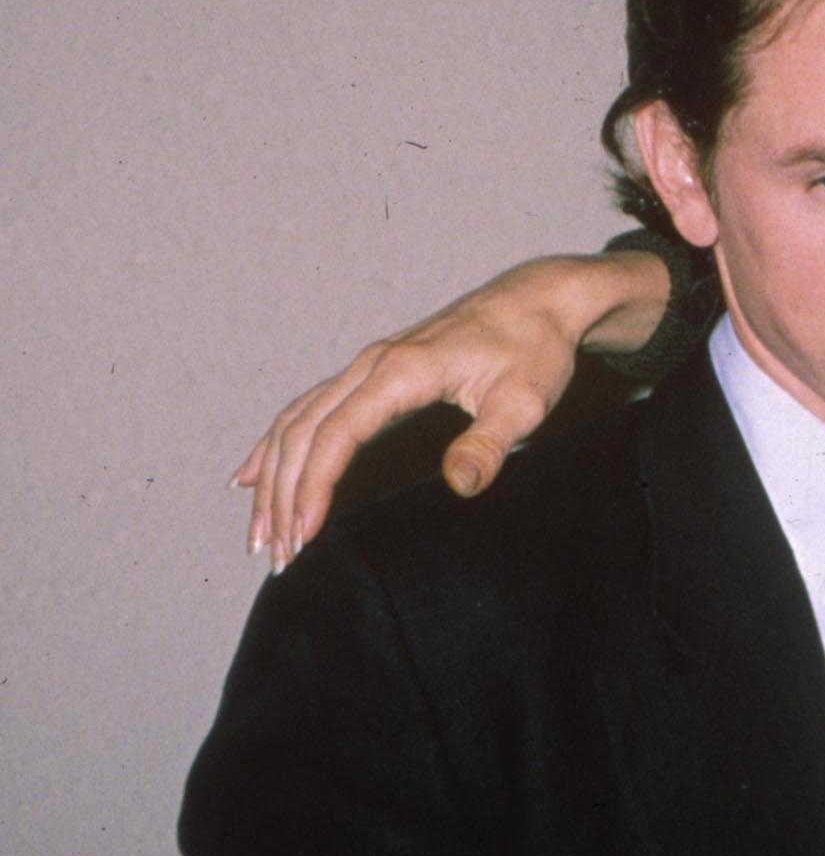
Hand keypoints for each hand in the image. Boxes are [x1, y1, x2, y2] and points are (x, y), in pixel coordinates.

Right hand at [233, 253, 665, 569]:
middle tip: (276, 554)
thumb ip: (490, 443)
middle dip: (282, 496)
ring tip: (260, 532)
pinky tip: (253, 475)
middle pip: (303, 433)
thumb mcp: (525, 401)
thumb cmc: (535, 348)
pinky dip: (276, 443)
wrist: (539, 300)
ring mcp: (369, 364)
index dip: (313, 487)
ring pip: (297, 421)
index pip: (337, 435)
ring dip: (272, 477)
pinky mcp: (374, 369)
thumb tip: (460, 484)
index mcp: (402, 371)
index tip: (303, 535)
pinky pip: (309, 407)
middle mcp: (372, 363)